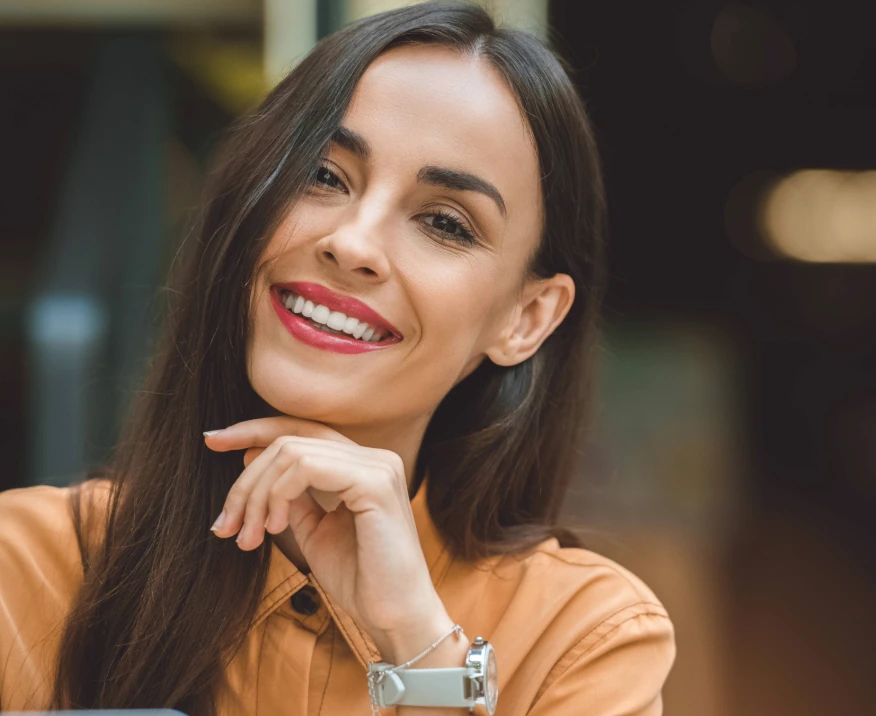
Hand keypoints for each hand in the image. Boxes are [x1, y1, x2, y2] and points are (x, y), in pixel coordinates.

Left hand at [204, 416, 448, 661]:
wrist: (395, 616)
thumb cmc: (360, 579)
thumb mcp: (314, 530)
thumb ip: (291, 495)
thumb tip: (251, 457)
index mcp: (362, 465)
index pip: (302, 432)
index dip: (254, 431)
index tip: (213, 442)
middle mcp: (374, 457)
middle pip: (290, 440)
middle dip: (246, 480)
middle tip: (224, 525)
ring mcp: (377, 465)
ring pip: (291, 452)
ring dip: (257, 495)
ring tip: (248, 537)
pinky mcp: (374, 482)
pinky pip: (306, 468)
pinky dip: (278, 495)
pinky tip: (274, 528)